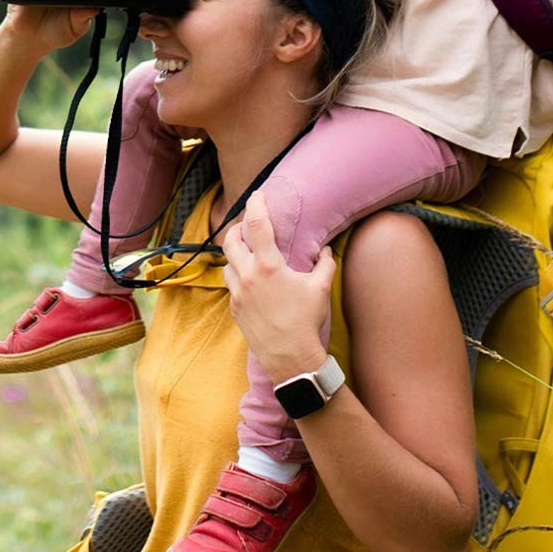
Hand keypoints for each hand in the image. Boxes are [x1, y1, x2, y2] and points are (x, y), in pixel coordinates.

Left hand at [220, 190, 333, 380]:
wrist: (290, 357)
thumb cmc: (306, 320)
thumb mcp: (320, 287)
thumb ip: (325, 263)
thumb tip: (326, 250)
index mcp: (268, 266)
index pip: (256, 224)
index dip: (256, 204)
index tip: (258, 194)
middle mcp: (247, 276)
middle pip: (230, 240)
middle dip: (237, 227)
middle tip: (247, 224)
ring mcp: (238, 294)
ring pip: (226, 263)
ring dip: (235, 254)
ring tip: (247, 252)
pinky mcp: (235, 309)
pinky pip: (231, 285)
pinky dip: (237, 276)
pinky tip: (251, 280)